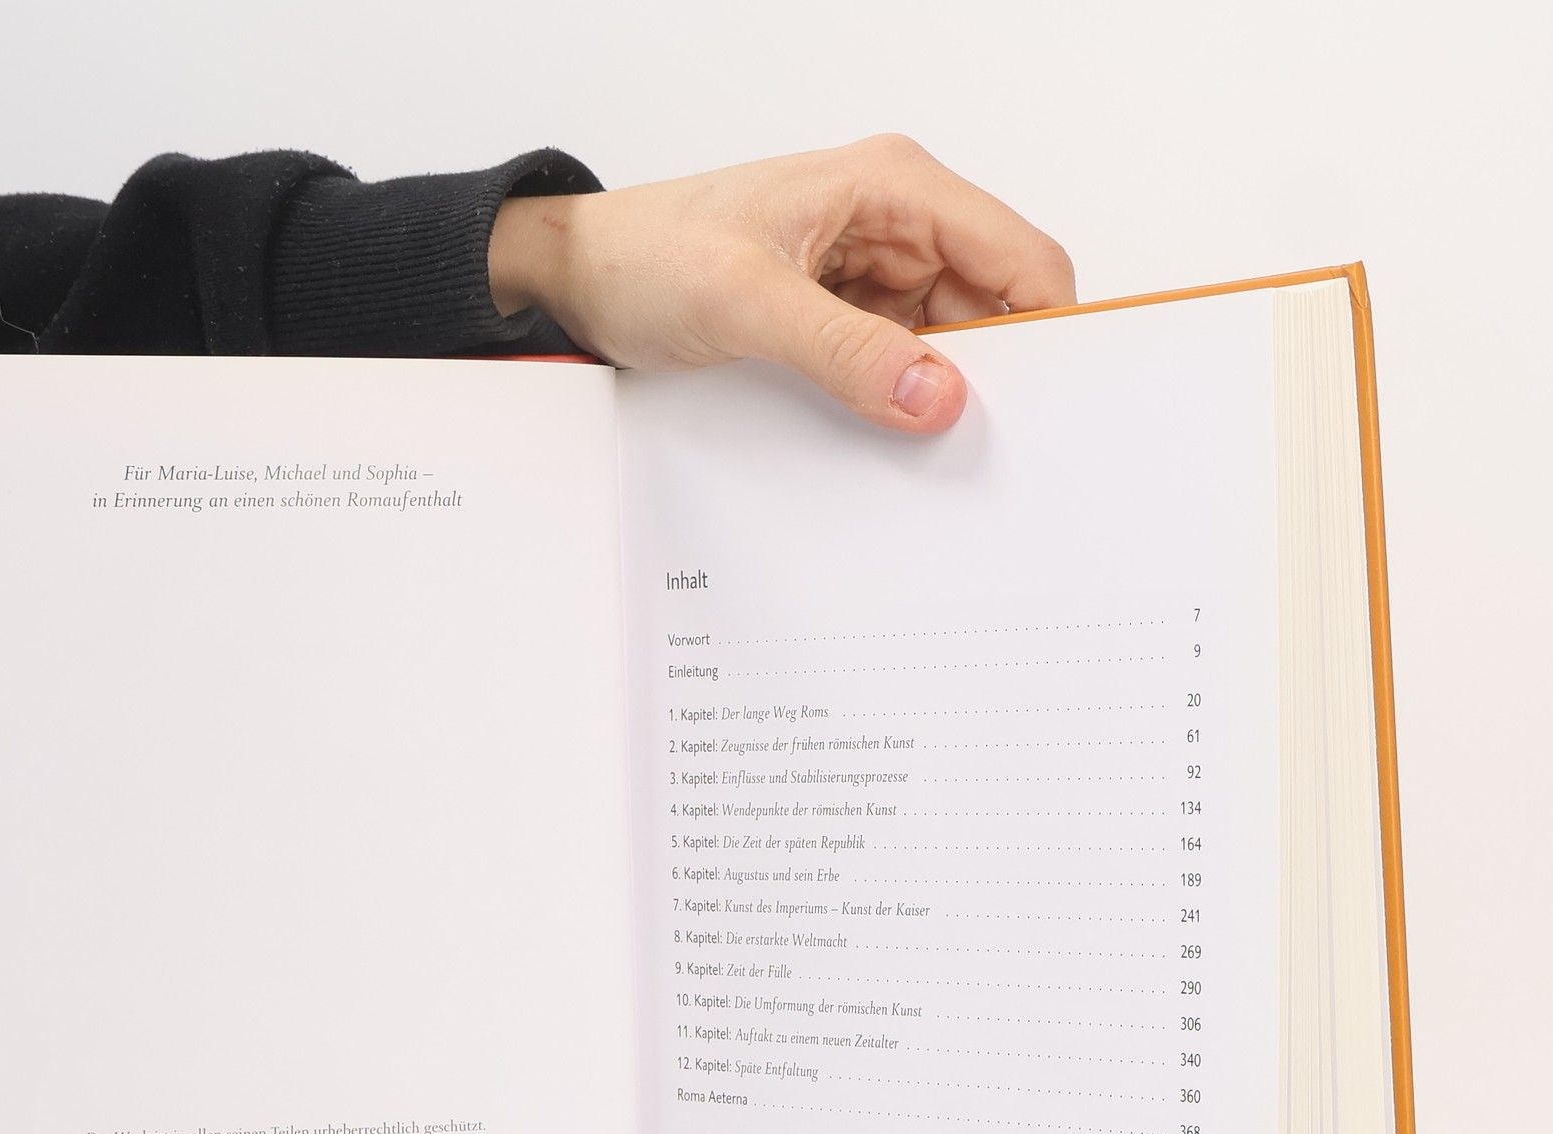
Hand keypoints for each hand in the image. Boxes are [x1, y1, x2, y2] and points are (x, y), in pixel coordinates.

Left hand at [489, 134, 1074, 433]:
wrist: (580, 279)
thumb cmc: (647, 258)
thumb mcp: (747, 306)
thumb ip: (846, 352)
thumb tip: (938, 396)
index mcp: (893, 187)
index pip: (1021, 258)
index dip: (1049, 331)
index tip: (1050, 408)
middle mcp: (894, 222)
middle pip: (994, 308)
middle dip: (994, 375)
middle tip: (979, 447)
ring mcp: (870, 271)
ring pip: (949, 345)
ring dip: (938, 394)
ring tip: (920, 446)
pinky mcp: (841, 314)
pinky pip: (898, 364)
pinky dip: (897, 400)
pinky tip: (883, 436)